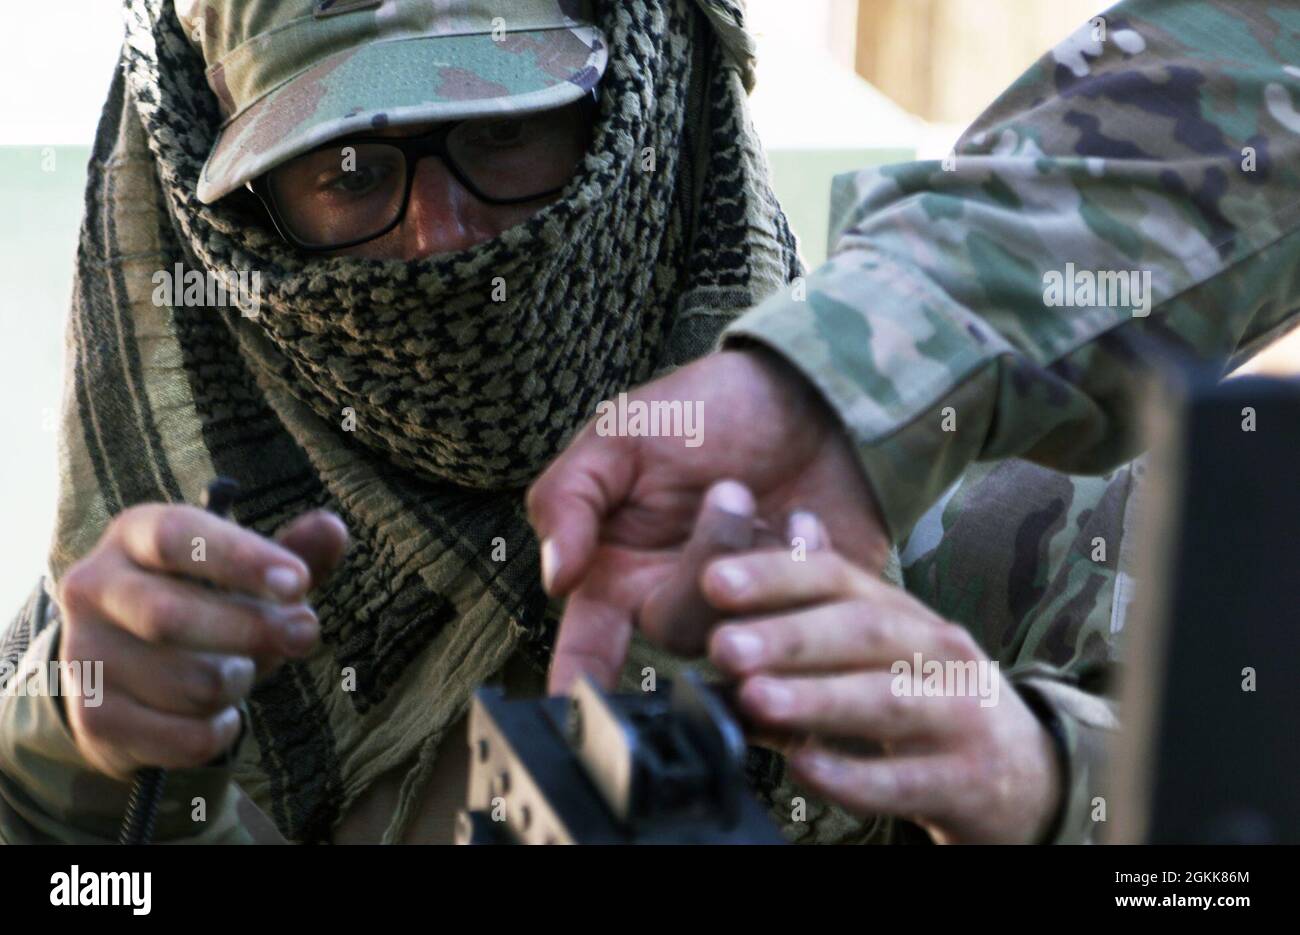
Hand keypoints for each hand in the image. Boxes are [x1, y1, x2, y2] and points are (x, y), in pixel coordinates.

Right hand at [55, 504, 347, 778]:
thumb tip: (333, 529)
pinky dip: (222, 730)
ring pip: (189, 683)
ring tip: (240, 672)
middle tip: (305, 633)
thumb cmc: (205, 605)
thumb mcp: (247, 576)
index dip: (241, 559)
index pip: (177, 537)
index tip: (300, 583)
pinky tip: (222, 714)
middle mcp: (94, 589)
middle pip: (171, 616)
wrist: (131, 677)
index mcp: (132, 537)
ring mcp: (85, 656)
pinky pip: (185, 736)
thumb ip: (293, 553)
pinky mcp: (94, 719)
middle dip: (252, 629)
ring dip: (239, 682)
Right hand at [527, 348, 890, 692]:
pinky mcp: (811, 613)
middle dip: (705, 560)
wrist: (806, 393)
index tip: (575, 713)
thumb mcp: (620, 437)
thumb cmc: (703, 411)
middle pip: (678, 631)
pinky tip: (809, 519)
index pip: (589, 647)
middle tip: (730, 491)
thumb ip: (569, 500)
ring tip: (771, 500)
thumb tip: (555, 579)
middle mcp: (680, 603)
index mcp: (622, 573)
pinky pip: (811, 621)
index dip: (579, 686)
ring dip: (763, 560)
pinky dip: (812, 561)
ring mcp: (747, 614)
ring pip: (745, 630)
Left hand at [704, 510, 1062, 844]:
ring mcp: (958, 714)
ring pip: (887, 701)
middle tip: (721, 645)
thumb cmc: (932, 698)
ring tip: (755, 699)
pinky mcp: (966, 780)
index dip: (776, 575)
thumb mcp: (886, 642)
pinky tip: (806, 769)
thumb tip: (787, 526)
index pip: (839, 578)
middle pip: (863, 631)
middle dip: (789, 635)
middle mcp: (936, 651)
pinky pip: (905, 781)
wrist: (1026, 776)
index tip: (713, 580)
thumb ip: (829, 596)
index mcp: (903, 613)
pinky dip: (853, 776)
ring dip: (817, 698)